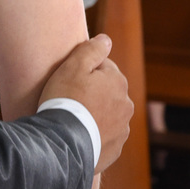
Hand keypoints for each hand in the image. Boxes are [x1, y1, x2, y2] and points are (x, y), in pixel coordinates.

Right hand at [40, 34, 132, 173]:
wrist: (63, 141)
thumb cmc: (66, 99)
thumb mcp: (74, 66)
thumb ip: (92, 50)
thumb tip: (106, 40)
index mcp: (118, 81)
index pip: (103, 67)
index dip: (85, 70)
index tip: (71, 78)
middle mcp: (126, 104)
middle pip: (108, 91)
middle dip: (94, 92)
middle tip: (71, 97)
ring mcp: (122, 128)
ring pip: (108, 113)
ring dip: (96, 113)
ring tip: (74, 118)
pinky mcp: (115, 148)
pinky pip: (105, 134)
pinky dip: (96, 132)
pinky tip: (79, 133)